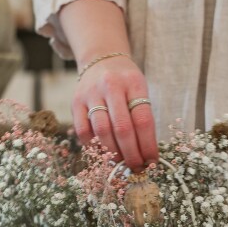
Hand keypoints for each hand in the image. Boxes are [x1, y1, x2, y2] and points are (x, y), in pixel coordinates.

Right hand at [72, 56, 158, 171]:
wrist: (101, 58)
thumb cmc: (125, 82)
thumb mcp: (139, 90)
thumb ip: (141, 117)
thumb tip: (145, 155)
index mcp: (133, 83)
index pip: (143, 120)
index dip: (148, 145)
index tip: (152, 162)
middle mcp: (111, 86)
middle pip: (122, 128)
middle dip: (131, 154)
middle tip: (136, 168)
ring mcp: (91, 93)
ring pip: (102, 131)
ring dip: (113, 153)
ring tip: (121, 163)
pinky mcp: (76, 102)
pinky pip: (83, 131)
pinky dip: (93, 146)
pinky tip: (103, 152)